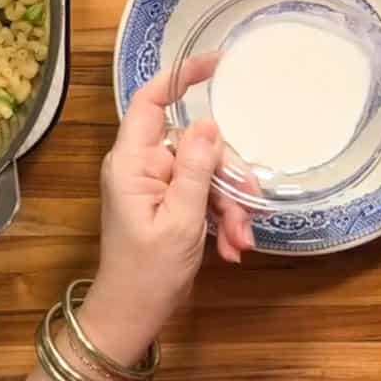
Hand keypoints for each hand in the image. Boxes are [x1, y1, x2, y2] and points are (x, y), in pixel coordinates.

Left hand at [79, 54, 253, 364]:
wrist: (132, 317)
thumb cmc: (148, 272)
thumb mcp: (180, 220)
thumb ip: (195, 169)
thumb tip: (208, 123)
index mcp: (132, 162)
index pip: (152, 101)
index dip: (181, 76)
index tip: (219, 64)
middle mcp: (142, 165)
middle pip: (196, 144)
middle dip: (227, 177)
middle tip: (248, 210)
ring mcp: (157, 184)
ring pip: (207, 172)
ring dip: (230, 205)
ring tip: (239, 240)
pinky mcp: (170, 203)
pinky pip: (205, 195)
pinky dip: (223, 218)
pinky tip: (232, 246)